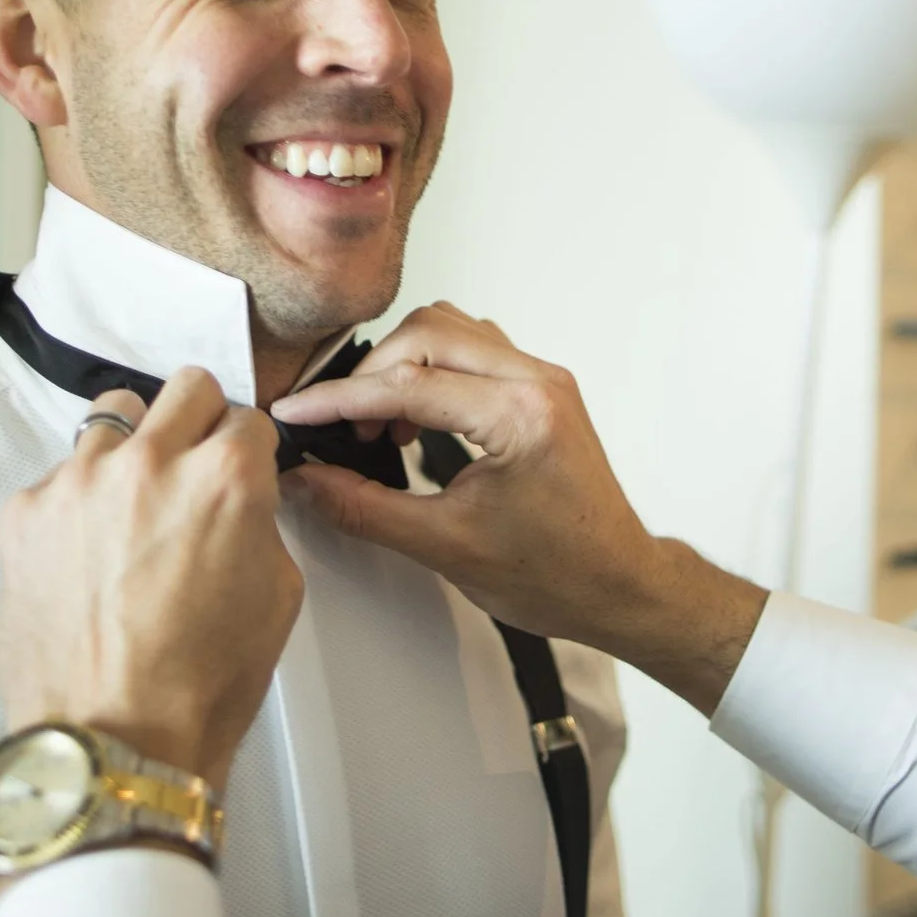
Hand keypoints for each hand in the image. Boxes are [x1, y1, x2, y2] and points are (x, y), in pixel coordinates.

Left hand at [0, 369, 302, 795]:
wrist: (112, 742)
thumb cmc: (196, 686)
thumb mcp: (277, 596)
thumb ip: (259, 522)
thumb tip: (241, 501)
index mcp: (225, 478)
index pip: (247, 418)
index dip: (247, 451)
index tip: (238, 471)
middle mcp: (150, 462)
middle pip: (185, 389)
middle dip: (198, 424)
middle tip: (193, 470)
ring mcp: (79, 482)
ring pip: (114, 417)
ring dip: (133, 451)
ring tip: (133, 512)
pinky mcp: (27, 513)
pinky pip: (60, 477)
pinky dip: (79, 503)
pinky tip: (88, 555)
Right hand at [270, 304, 767, 713]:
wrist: (618, 586)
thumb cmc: (560, 574)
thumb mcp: (446, 548)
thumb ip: (365, 508)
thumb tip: (310, 481)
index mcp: (520, 415)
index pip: (407, 383)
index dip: (339, 398)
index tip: (298, 412)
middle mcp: (538, 382)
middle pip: (426, 333)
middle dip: (369, 374)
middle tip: (338, 425)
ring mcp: (544, 381)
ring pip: (450, 330)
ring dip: (402, 365)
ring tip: (377, 422)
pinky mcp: (542, 390)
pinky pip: (474, 349)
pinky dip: (432, 370)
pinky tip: (414, 418)